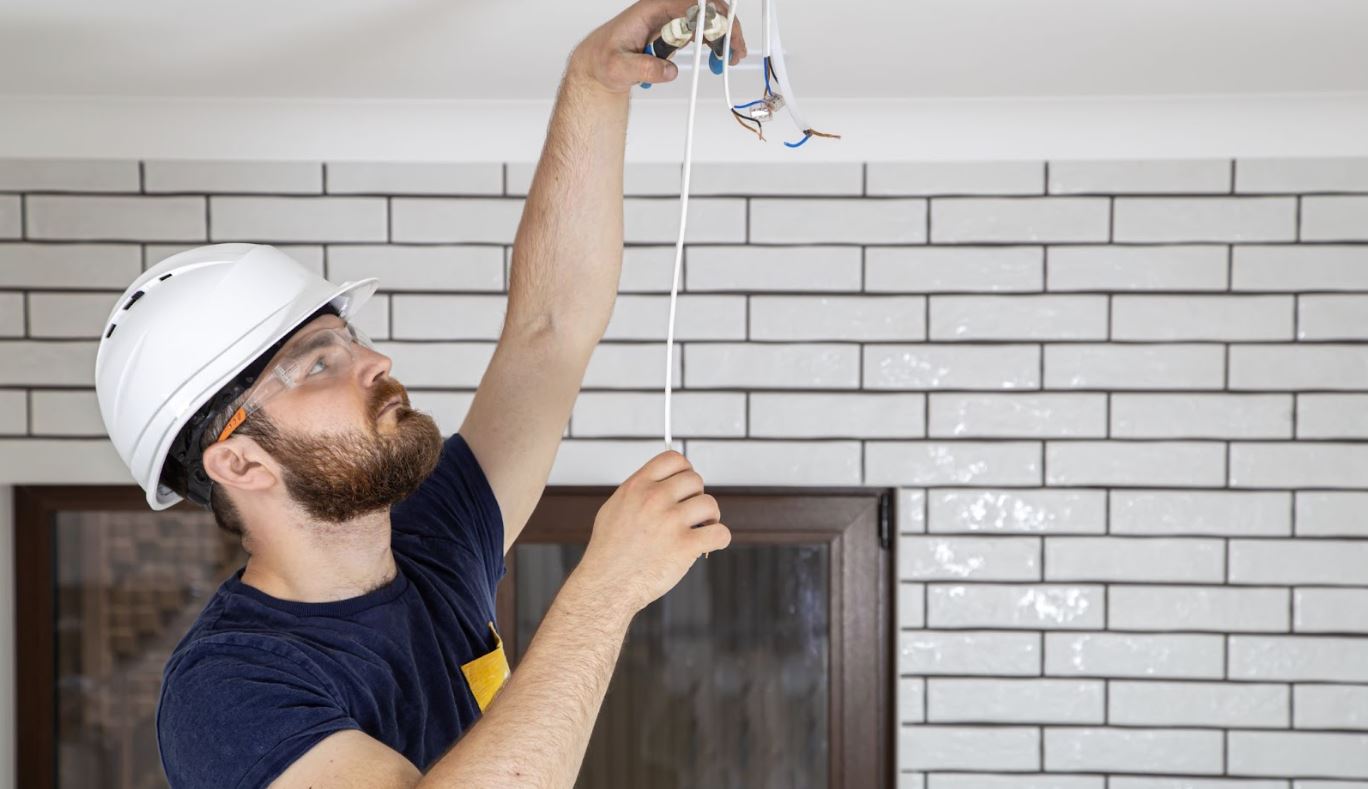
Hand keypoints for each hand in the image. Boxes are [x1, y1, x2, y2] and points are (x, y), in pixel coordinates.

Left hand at [566, 0, 748, 94]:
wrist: (597, 65)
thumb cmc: (603, 59)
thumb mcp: (618, 67)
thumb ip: (643, 68)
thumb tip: (670, 71)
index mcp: (651, 10)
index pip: (690, 4)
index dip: (711, 16)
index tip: (723, 34)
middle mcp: (663, 12)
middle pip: (704, 11)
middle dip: (724, 27)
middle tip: (735, 51)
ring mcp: (668, 23)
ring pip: (704, 22)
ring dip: (721, 37)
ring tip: (730, 58)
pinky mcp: (671, 34)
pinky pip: (697, 34)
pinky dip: (710, 45)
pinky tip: (716, 58)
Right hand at [575, 450, 731, 614]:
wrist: (607, 585)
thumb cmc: (609, 553)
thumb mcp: (615, 508)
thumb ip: (639, 492)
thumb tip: (663, 483)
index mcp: (637, 487)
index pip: (674, 459)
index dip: (685, 470)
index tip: (686, 485)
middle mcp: (654, 499)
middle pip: (695, 480)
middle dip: (696, 497)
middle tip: (690, 514)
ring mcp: (670, 521)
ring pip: (710, 504)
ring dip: (709, 518)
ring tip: (699, 530)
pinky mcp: (685, 545)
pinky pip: (720, 533)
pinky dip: (719, 539)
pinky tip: (708, 545)